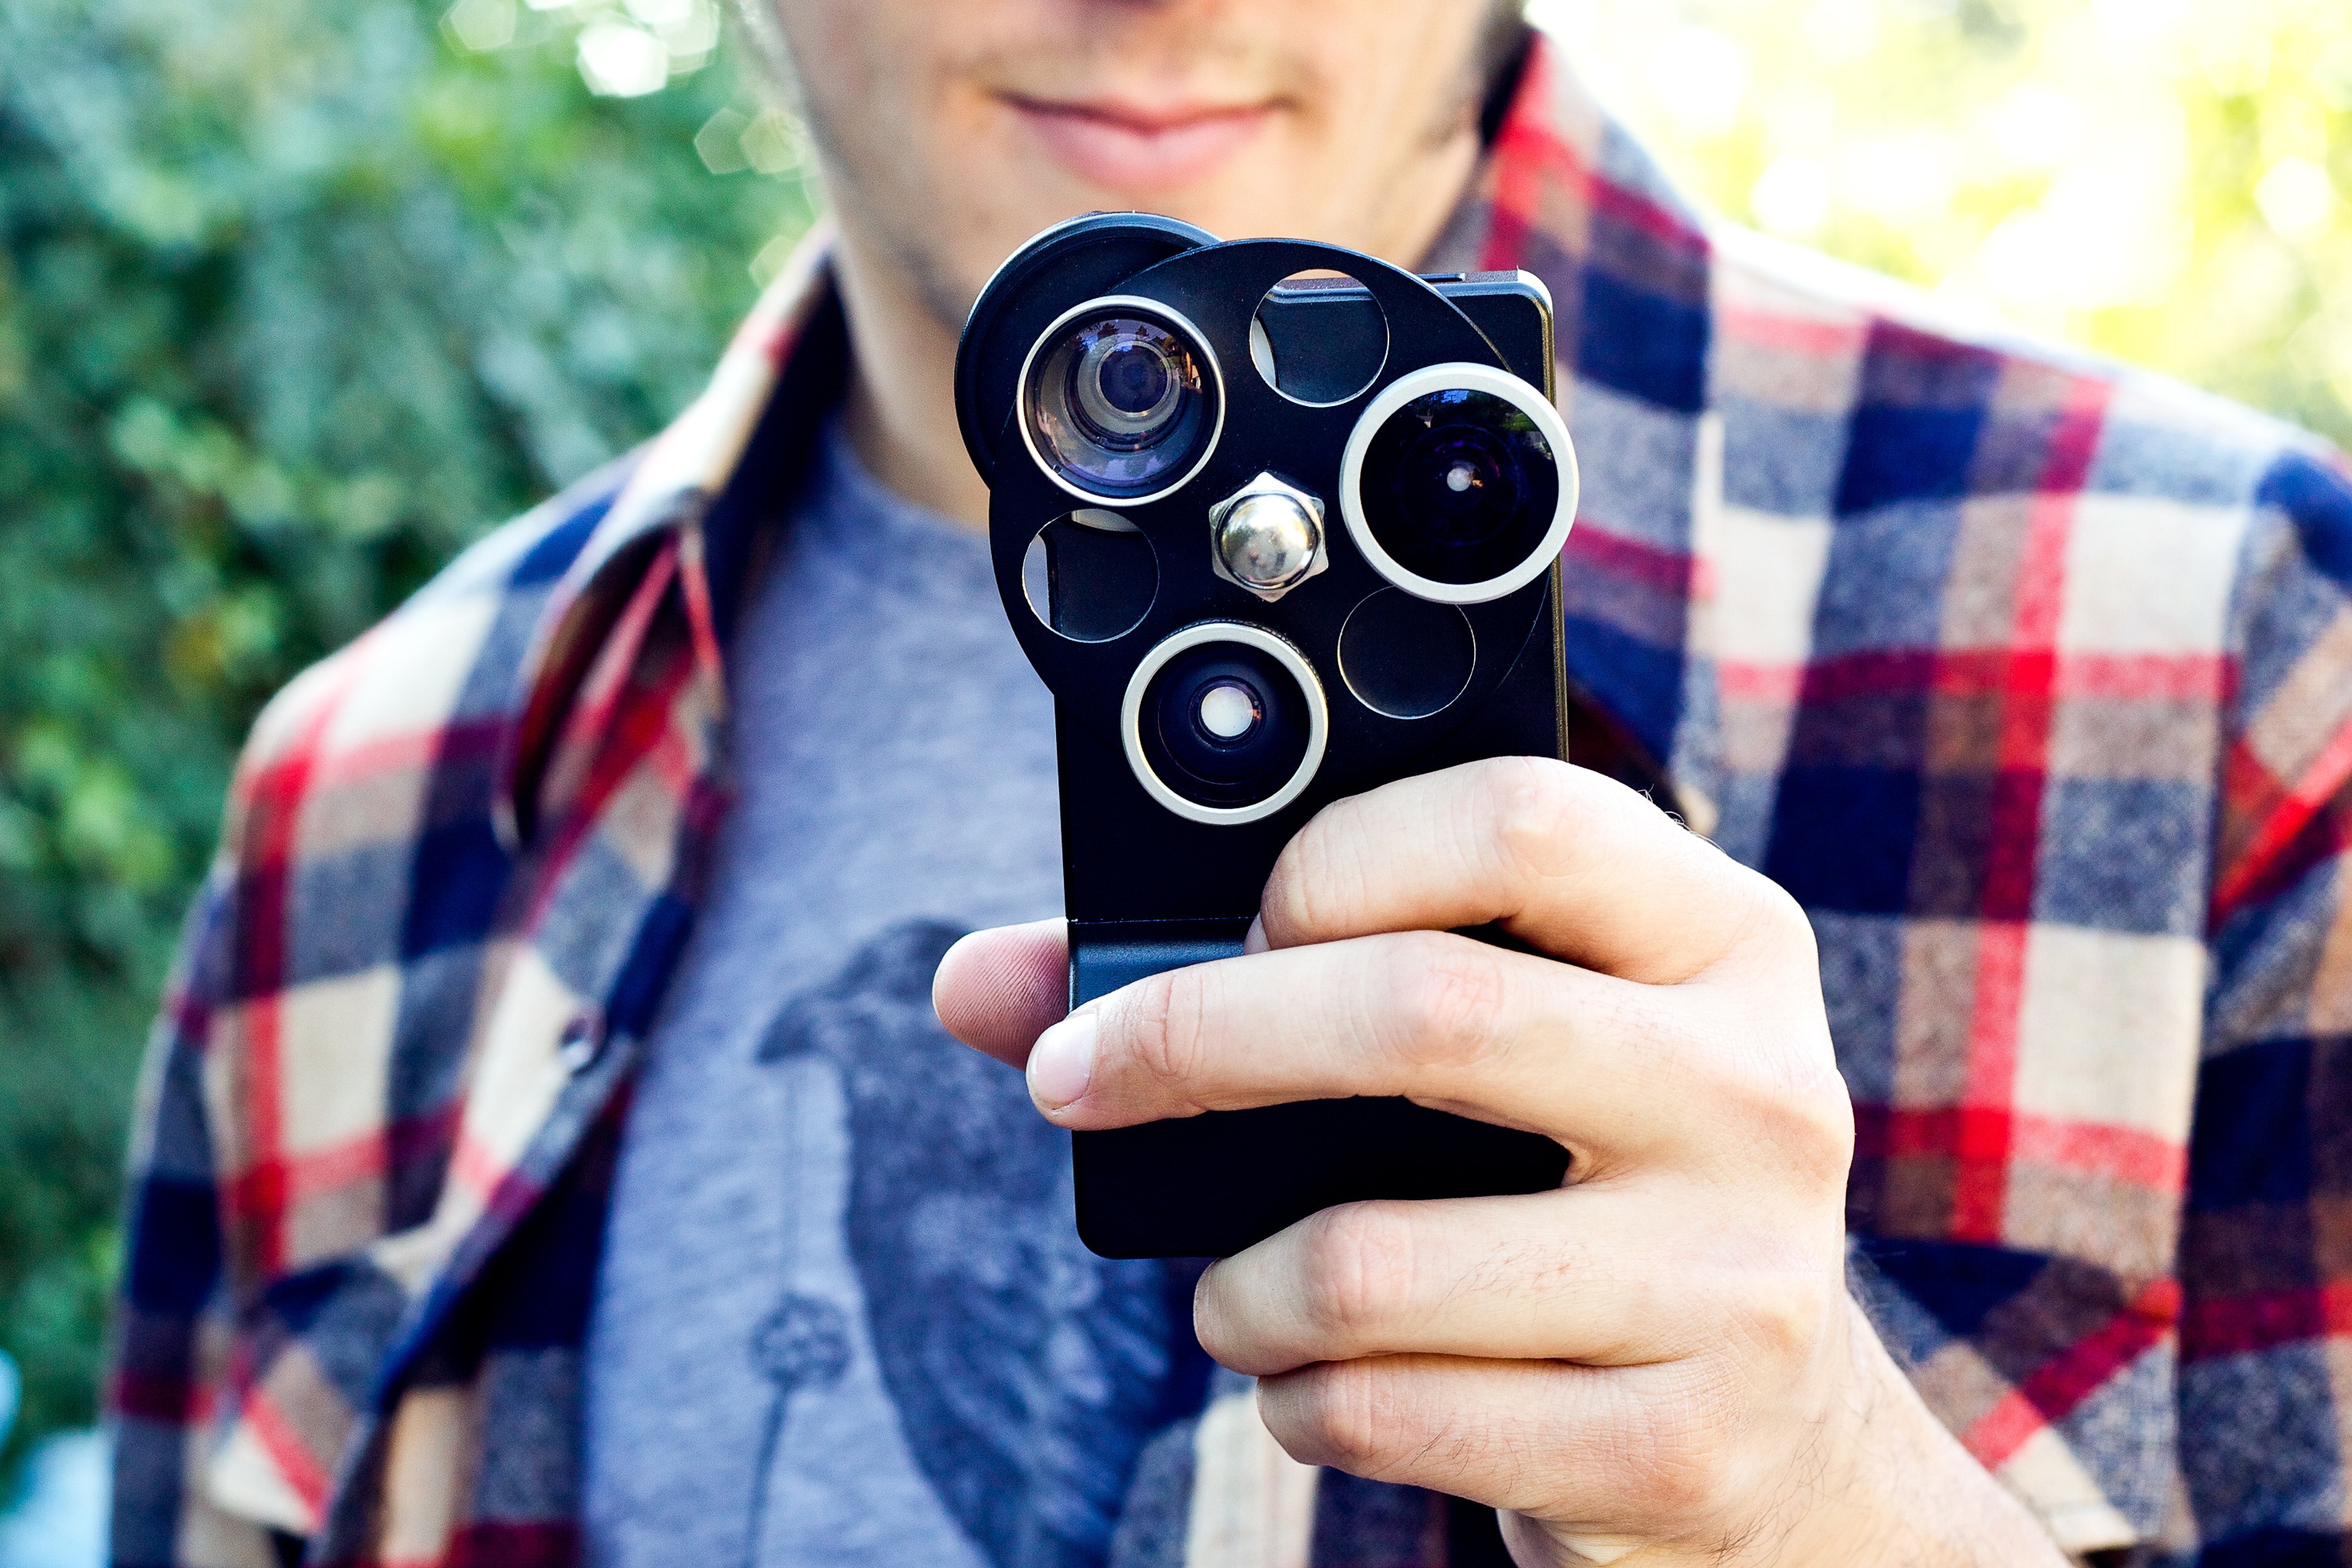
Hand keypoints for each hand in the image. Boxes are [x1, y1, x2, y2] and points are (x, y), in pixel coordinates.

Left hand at [934, 758, 2066, 1565]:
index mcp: (1720, 939)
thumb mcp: (1494, 1051)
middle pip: (1427, 1010)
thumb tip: (980, 984)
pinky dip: (1299, 1404)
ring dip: (1234, 1288)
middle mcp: (1756, 1088)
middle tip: (1077, 1083)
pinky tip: (1320, 1385)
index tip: (1215, 930)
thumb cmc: (1575, 1190)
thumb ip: (1249, 981)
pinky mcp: (1678, 1443)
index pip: (1520, 820)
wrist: (1771, 1445)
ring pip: (1368, 1256)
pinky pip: (1391, 1412)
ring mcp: (1736, 1276)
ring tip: (1233, 1295)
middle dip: (1195, 1041)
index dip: (1329, 860)